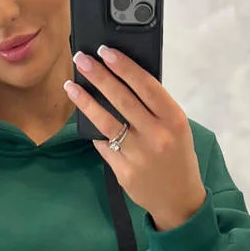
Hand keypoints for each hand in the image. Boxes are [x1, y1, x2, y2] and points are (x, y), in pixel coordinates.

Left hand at [64, 47, 206, 231]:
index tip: (106, 51)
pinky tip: (84, 115)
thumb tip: (124, 80)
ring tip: (71, 85)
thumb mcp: (177, 128)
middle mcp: (156, 135)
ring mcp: (138, 155)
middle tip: (82, 59)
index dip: (124, 66)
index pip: (145, 85)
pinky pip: (103, 144)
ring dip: (85, 100)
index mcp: (173, 119)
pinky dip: (93, 129)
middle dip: (99, 76)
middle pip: (122, 99)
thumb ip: (156, 107)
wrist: (179, 199)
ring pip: (105, 121)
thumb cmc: (178, 157)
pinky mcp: (123, 171)